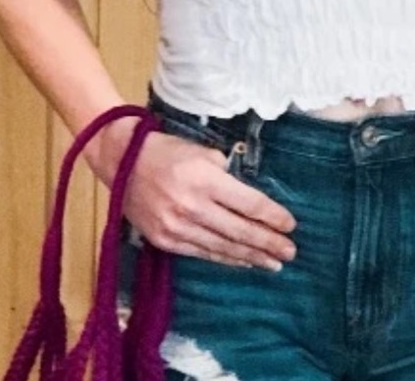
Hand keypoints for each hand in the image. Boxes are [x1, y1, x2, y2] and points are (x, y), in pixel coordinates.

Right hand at [123, 131, 297, 270]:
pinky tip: (243, 261)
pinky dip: (225, 258)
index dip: (272, 216)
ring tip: (273, 263)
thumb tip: (248, 199)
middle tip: (290, 252)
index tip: (291, 225)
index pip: (248, 203)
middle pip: (239, 230)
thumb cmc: (169, 151)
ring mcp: (176, 226)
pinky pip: (202, 253)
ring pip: (222, 247)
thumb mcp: (203, 152)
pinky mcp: (164, 240)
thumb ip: (227, 176)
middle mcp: (192, 206)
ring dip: (251, 256)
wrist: (123, 162)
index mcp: (205, 179)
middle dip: (268, 242)